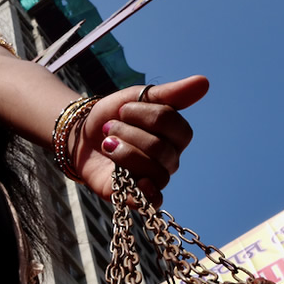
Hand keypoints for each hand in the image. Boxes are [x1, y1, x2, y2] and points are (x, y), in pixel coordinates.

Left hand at [72, 76, 208, 204]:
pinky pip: (153, 201)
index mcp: (173, 136)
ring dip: (125, 153)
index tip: (123, 109)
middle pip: (162, 150)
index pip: (176, 127)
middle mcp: (168, 159)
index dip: (148, 116)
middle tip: (109, 127)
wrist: (79, 137)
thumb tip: (204, 81)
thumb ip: (168, 94)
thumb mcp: (135, 98)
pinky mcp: (133, 196)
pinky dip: (147, 193)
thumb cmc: (112, 116)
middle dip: (130, 133)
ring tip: (106, 144)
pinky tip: (134, 180)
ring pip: (155, 172)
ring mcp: (152, 178)